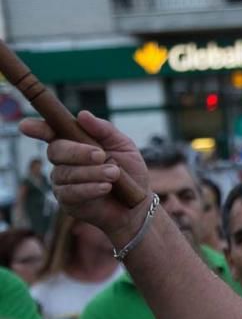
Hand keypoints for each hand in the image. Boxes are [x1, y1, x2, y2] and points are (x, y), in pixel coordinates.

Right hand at [19, 111, 150, 243]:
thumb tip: (82, 115)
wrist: (137, 203)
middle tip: (101, 155)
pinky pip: (71, 193)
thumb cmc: (129, 172)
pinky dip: (89, 188)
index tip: (27, 126)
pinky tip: (105, 187)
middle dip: (78, 152)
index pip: (50, 132)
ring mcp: (62, 182)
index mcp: (74, 143)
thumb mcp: (124, 145)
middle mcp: (63, 162)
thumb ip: (105, 130)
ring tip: (114, 174)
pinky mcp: (68, 202)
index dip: (37, 128)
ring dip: (92, 172)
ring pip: (65, 173)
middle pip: (56, 151)